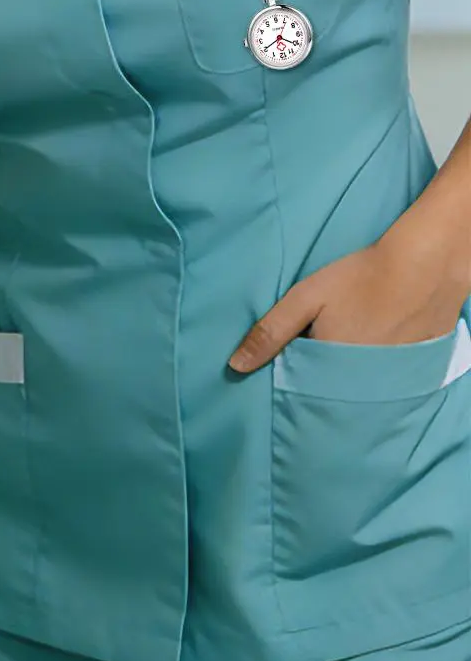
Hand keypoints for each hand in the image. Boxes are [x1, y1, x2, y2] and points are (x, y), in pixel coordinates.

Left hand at [229, 212, 470, 373]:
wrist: (424, 268)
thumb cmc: (359, 280)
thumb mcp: (305, 299)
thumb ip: (270, 332)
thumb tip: (236, 365)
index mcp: (332, 371)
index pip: (302, 390)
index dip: (291, 375)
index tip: (285, 360)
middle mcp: (363, 386)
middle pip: (330, 392)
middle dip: (317, 378)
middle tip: (318, 344)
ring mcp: (393, 382)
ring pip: (358, 388)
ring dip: (346, 375)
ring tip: (345, 343)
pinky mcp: (414, 373)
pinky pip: (385, 383)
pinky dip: (374, 372)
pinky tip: (371, 345)